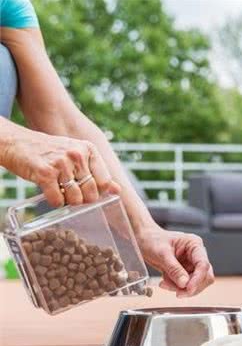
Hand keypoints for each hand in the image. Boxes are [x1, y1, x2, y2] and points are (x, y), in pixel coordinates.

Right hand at [1, 128, 119, 206]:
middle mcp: (77, 154)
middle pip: (92, 192)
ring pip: (76, 198)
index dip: (98, 192)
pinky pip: (58, 200)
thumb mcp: (78, 156)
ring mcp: (61, 163)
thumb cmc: (51, 152)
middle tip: (72, 194)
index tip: (87, 191)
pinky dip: (55, 202)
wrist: (19, 143)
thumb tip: (118, 190)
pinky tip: (51, 194)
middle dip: (83, 199)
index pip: (104, 181)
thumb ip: (97, 173)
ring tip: (61, 192)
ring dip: (68, 202)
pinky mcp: (45, 172)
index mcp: (89, 150)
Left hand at [137, 226, 213, 296]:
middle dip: (191, 286)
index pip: (203, 264)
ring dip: (181, 288)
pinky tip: (164, 282)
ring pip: (196, 283)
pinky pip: (185, 285)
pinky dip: (175, 287)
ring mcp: (191, 264)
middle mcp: (196, 255)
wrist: (143, 240)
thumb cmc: (152, 240)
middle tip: (177, 292)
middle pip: (204, 276)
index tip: (188, 289)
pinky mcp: (185, 272)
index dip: (198, 278)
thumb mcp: (162, 253)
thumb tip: (184, 283)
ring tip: (165, 284)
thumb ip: (174, 269)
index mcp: (194, 245)